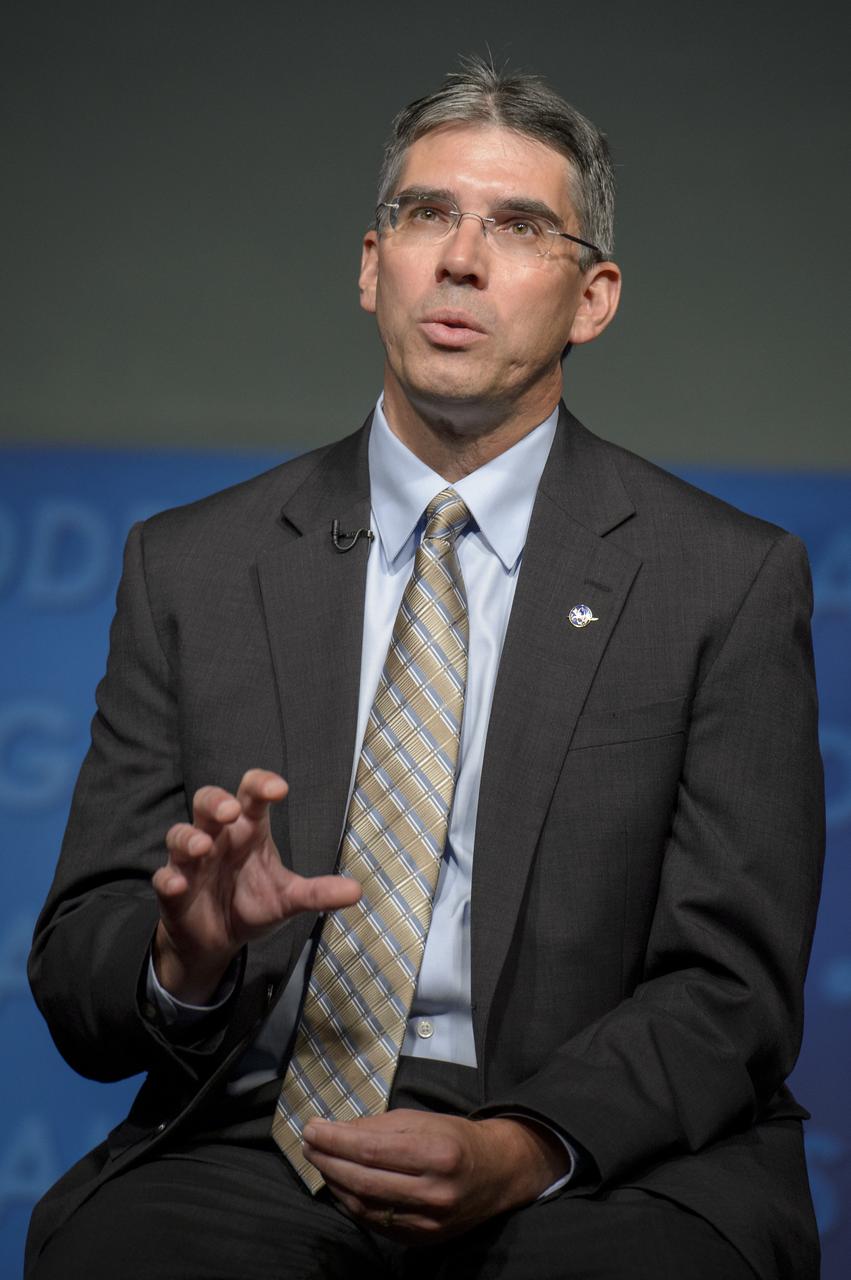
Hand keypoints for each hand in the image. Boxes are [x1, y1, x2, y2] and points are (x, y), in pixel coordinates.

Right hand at [152, 769, 359, 1001]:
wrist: (218, 940)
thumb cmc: (252, 904)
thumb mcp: (288, 900)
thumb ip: (318, 892)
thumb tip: (357, 892)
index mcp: (248, 831)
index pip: (251, 794)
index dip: (261, 785)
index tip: (278, 789)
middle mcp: (218, 838)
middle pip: (208, 802)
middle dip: (216, 802)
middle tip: (231, 811)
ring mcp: (191, 861)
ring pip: (180, 834)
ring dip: (189, 837)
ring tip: (203, 847)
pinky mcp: (173, 888)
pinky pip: (164, 877)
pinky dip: (169, 878)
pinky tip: (178, 884)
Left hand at [302, 1109, 568, 1241]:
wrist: (497, 1175)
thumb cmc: (457, 1138)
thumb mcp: (423, 1120)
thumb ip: (380, 1127)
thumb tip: (336, 1131)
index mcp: (438, 1153)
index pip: (372, 1150)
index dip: (336, 1141)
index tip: (311, 1128)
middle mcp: (434, 1192)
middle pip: (364, 1180)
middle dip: (329, 1160)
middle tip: (308, 1144)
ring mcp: (428, 1222)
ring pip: (365, 1206)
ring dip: (335, 1184)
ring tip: (320, 1162)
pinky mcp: (422, 1240)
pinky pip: (376, 1223)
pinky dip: (352, 1204)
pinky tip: (340, 1186)